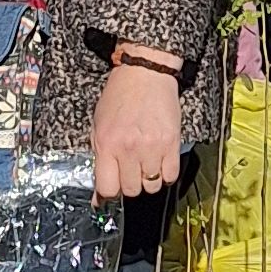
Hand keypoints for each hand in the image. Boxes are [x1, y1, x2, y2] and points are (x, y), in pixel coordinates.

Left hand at [90, 57, 182, 201]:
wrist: (145, 74)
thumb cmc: (119, 98)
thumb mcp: (98, 126)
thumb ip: (98, 160)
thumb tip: (99, 197)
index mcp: (107, 144)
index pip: (107, 188)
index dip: (108, 195)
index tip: (110, 192)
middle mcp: (129, 148)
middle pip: (131, 190)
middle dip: (128, 185)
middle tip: (128, 170)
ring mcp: (152, 147)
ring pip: (151, 186)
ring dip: (147, 179)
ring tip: (144, 163)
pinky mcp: (172, 143)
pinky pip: (170, 176)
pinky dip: (164, 174)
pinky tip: (159, 162)